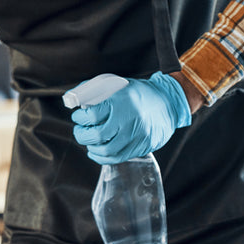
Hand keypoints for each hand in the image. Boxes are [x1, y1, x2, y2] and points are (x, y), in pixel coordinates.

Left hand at [70, 71, 191, 164]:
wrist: (169, 103)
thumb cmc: (141, 93)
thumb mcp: (120, 85)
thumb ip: (97, 91)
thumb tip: (74, 99)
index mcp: (121, 101)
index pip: (92, 115)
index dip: (80, 118)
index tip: (78, 117)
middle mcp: (129, 120)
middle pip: (97, 135)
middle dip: (81, 134)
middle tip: (80, 130)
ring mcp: (136, 135)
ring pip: (105, 150)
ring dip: (91, 147)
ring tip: (88, 140)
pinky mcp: (141, 146)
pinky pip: (117, 158)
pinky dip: (102, 157)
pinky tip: (96, 151)